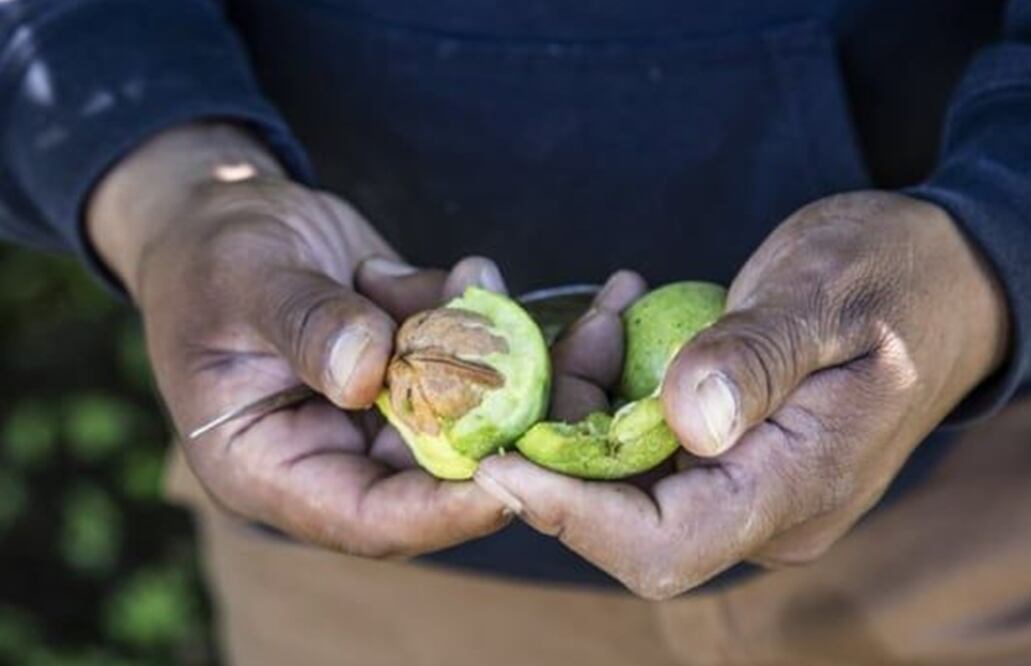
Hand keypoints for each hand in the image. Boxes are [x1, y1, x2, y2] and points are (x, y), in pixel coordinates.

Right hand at [88, 123, 510, 556]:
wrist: (226, 215)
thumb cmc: (211, 255)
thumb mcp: (245, 279)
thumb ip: (304, 323)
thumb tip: (366, 372)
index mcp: (272, 467)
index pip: (367, 519)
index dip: (440, 512)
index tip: (509, 481)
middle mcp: (336, 454)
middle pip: (439, 476)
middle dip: (509, 431)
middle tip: (568, 381)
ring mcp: (382, 412)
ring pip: (470, 416)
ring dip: (514, 365)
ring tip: (525, 302)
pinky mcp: (414, 368)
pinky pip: (468, 360)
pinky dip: (486, 320)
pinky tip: (475, 272)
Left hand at [476, 191, 1008, 597]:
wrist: (945, 282)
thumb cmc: (895, 277)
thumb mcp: (827, 295)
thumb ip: (758, 357)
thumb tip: (687, 421)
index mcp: (797, 488)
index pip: (663, 545)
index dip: (572, 516)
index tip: (500, 458)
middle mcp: (765, 511)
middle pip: (624, 516)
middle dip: (564, 436)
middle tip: (566, 331)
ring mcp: (745, 488)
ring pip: (622, 476)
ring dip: (584, 400)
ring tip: (606, 304)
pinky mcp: (728, 457)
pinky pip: (640, 442)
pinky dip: (609, 388)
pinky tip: (618, 317)